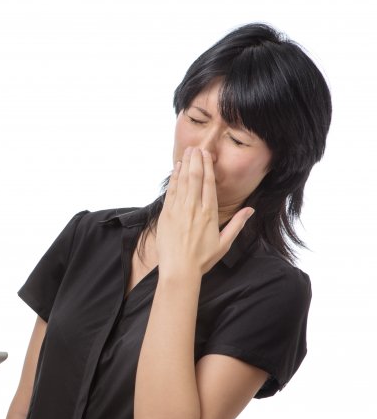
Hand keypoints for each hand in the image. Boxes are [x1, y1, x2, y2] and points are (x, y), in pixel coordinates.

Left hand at [157, 147, 253, 275]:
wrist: (179, 271)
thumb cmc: (202, 260)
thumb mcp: (225, 243)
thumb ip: (237, 224)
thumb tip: (251, 210)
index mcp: (209, 214)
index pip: (209, 184)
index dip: (207, 167)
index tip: (207, 155)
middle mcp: (194, 209)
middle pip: (195, 178)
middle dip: (195, 161)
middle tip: (196, 148)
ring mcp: (178, 211)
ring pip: (182, 182)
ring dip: (184, 166)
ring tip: (187, 153)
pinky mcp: (166, 215)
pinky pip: (171, 192)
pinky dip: (173, 179)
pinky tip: (175, 169)